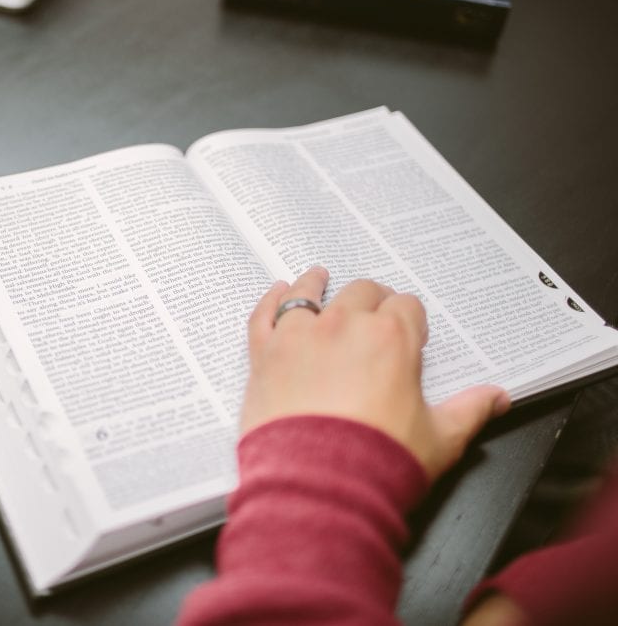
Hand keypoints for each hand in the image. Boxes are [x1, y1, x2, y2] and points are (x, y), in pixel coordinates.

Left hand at [241, 266, 509, 480]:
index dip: (410, 321)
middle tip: (373, 315)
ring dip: (317, 284)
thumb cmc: (379, 462)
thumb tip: (497, 398)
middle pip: (361, 293)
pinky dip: (270, 300)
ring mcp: (300, 336)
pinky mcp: (264, 355)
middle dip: (372, 301)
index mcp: (391, 338)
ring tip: (319, 277)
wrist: (318, 486)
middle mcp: (344, 325)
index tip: (409, 336)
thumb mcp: (440, 439)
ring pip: (308, 293)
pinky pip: (264, 315)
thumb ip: (469, 410)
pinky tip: (277, 291)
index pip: (406, 308)